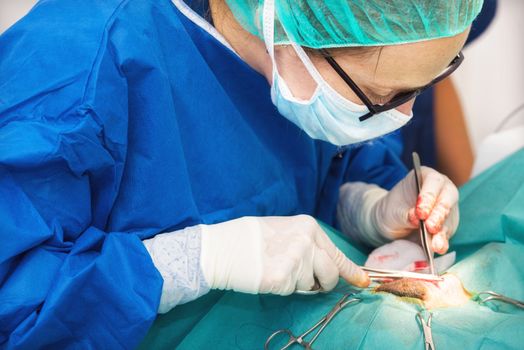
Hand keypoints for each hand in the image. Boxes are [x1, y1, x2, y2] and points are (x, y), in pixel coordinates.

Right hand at [199, 215, 368, 295]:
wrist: (221, 246)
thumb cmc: (249, 238)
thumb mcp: (284, 230)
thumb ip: (308, 244)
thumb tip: (330, 264)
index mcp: (308, 227)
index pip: (336, 254)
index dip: (350, 271)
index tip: (363, 282)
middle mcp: (306, 241)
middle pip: (330, 274)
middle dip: (322, 282)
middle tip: (301, 279)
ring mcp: (296, 259)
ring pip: (311, 286)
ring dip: (297, 284)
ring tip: (275, 268)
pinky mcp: (282, 278)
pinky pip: (292, 291)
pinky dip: (281, 288)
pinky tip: (267, 274)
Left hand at [374, 167, 458, 253]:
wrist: (393, 223)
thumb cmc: (392, 209)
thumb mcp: (393, 210)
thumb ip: (405, 213)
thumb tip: (415, 218)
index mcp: (426, 177)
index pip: (433, 182)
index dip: (429, 196)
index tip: (420, 211)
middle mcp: (441, 191)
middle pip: (446, 199)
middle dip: (438, 214)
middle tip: (430, 227)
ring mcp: (447, 209)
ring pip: (448, 219)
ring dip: (442, 232)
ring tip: (436, 244)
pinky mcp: (447, 226)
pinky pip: (446, 233)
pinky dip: (442, 241)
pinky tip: (438, 248)